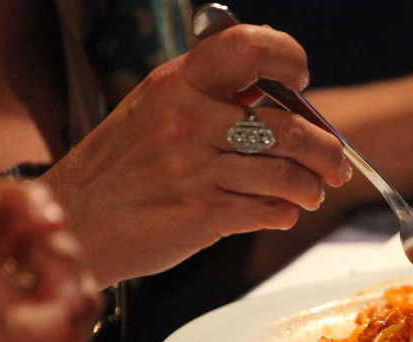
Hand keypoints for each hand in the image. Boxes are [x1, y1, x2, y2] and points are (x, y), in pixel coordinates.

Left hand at [0, 165, 99, 341]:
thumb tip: (30, 319)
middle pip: (0, 223)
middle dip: (27, 212)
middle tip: (48, 223)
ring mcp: (12, 319)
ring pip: (44, 259)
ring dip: (64, 257)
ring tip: (70, 285)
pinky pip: (75, 307)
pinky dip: (85, 304)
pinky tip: (78, 321)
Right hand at [40, 25, 351, 287]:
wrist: (77, 221)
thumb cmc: (123, 166)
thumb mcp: (153, 109)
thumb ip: (208, 98)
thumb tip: (278, 98)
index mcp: (178, 83)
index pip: (247, 48)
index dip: (287, 59)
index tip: (299, 82)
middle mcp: (188, 120)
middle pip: (287, 127)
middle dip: (326, 150)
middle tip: (335, 164)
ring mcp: (195, 169)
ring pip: (286, 174)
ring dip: (311, 187)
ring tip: (312, 193)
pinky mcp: (201, 214)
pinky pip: (268, 211)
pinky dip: (284, 213)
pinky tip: (280, 213)